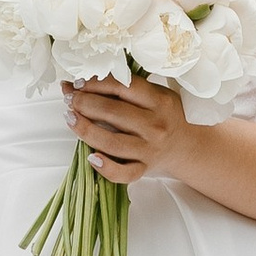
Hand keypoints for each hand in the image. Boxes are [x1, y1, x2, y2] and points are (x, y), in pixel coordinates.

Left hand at [64, 73, 192, 186]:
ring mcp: (149, 150)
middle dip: (84, 103)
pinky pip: (123, 173)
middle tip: (70, 99)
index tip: (77, 82)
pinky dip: (105, 167)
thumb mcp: (155, 95)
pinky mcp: (144, 169)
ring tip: (70, 118)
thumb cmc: (164, 117)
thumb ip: (124, 88)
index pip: (122, 86)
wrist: (185, 147)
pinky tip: (91, 157)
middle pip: (113, 113)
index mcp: (159, 101)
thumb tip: (78, 82)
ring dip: (85, 129)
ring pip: (112, 142)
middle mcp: (155, 125)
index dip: (95, 83)